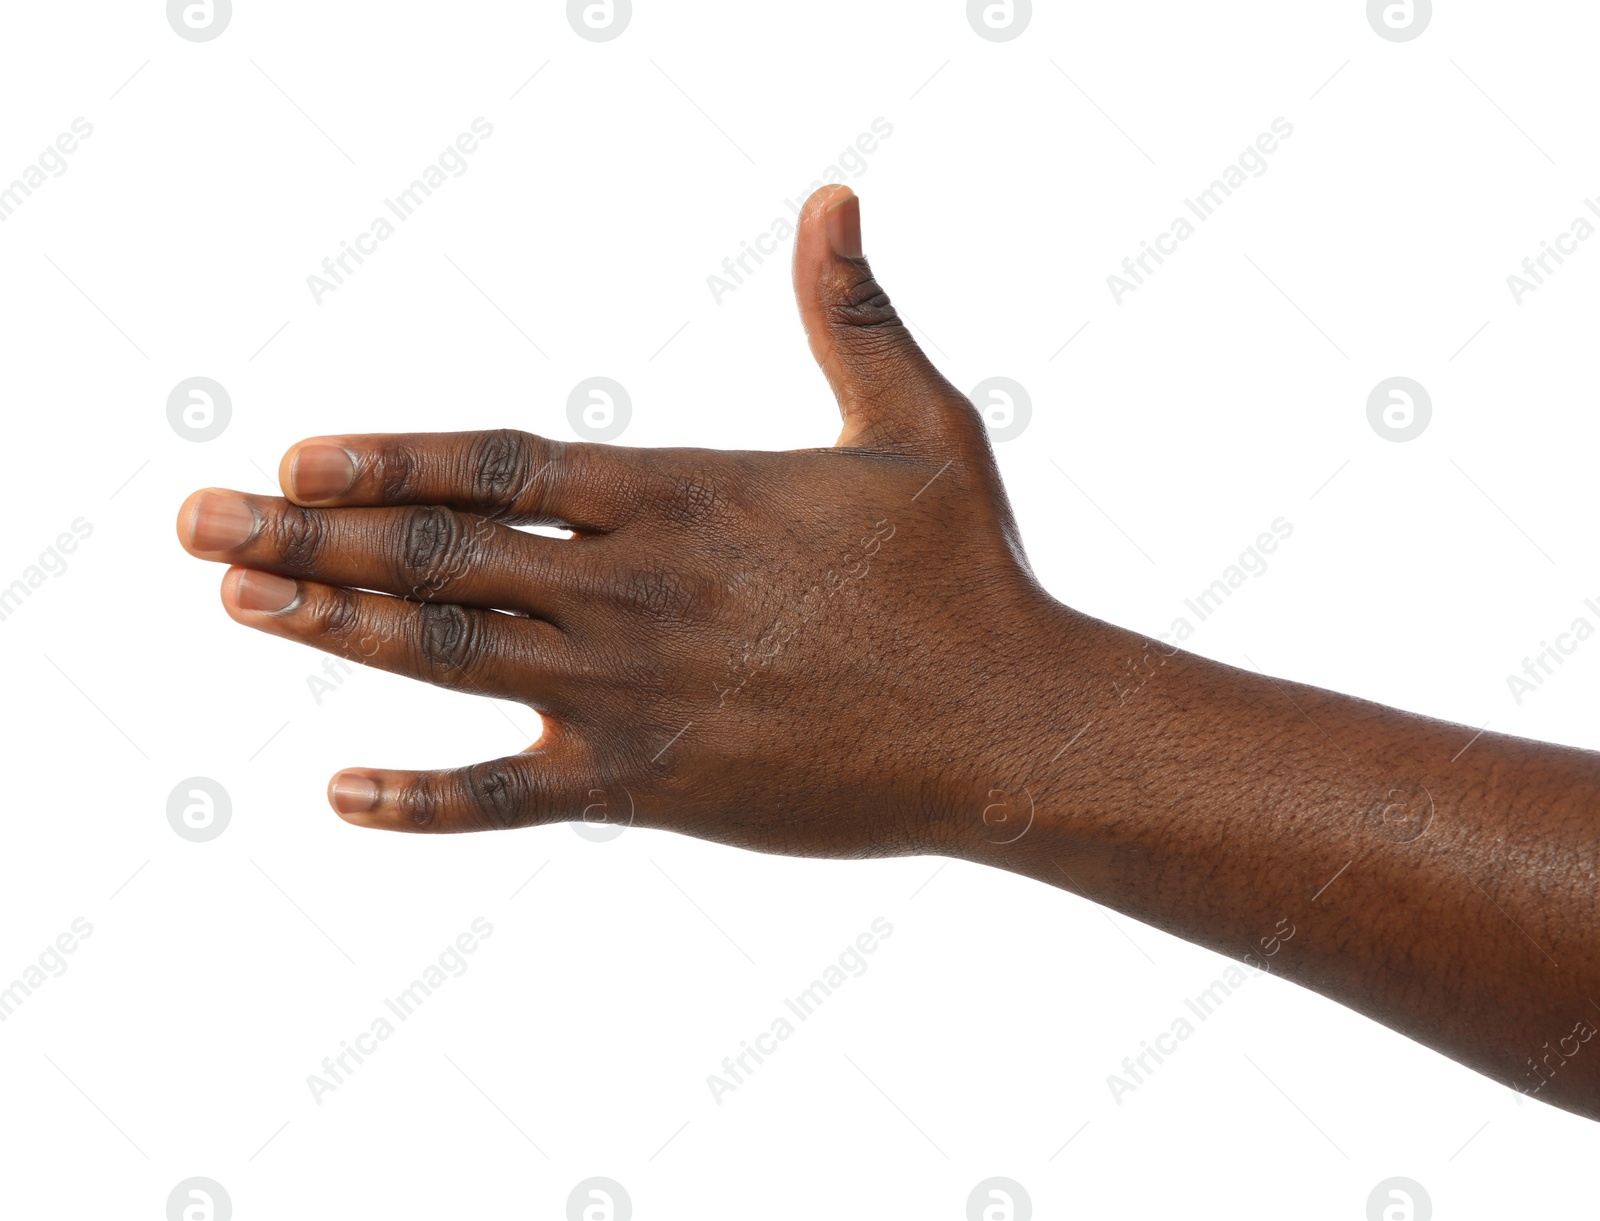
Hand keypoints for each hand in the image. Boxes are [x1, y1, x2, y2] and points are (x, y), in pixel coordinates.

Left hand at [177, 185, 1085, 853]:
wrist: (1012, 722)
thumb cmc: (970, 571)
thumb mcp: (917, 420)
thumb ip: (850, 313)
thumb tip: (836, 198)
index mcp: (677, 493)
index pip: (493, 463)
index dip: (385, 460)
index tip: (291, 458)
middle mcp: (629, 588)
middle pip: (432, 554)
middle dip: (304, 538)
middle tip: (196, 528)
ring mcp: (628, 692)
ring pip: (442, 654)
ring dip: (329, 628)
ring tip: (239, 602)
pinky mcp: (647, 788)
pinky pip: (504, 800)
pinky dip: (418, 802)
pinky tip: (338, 794)